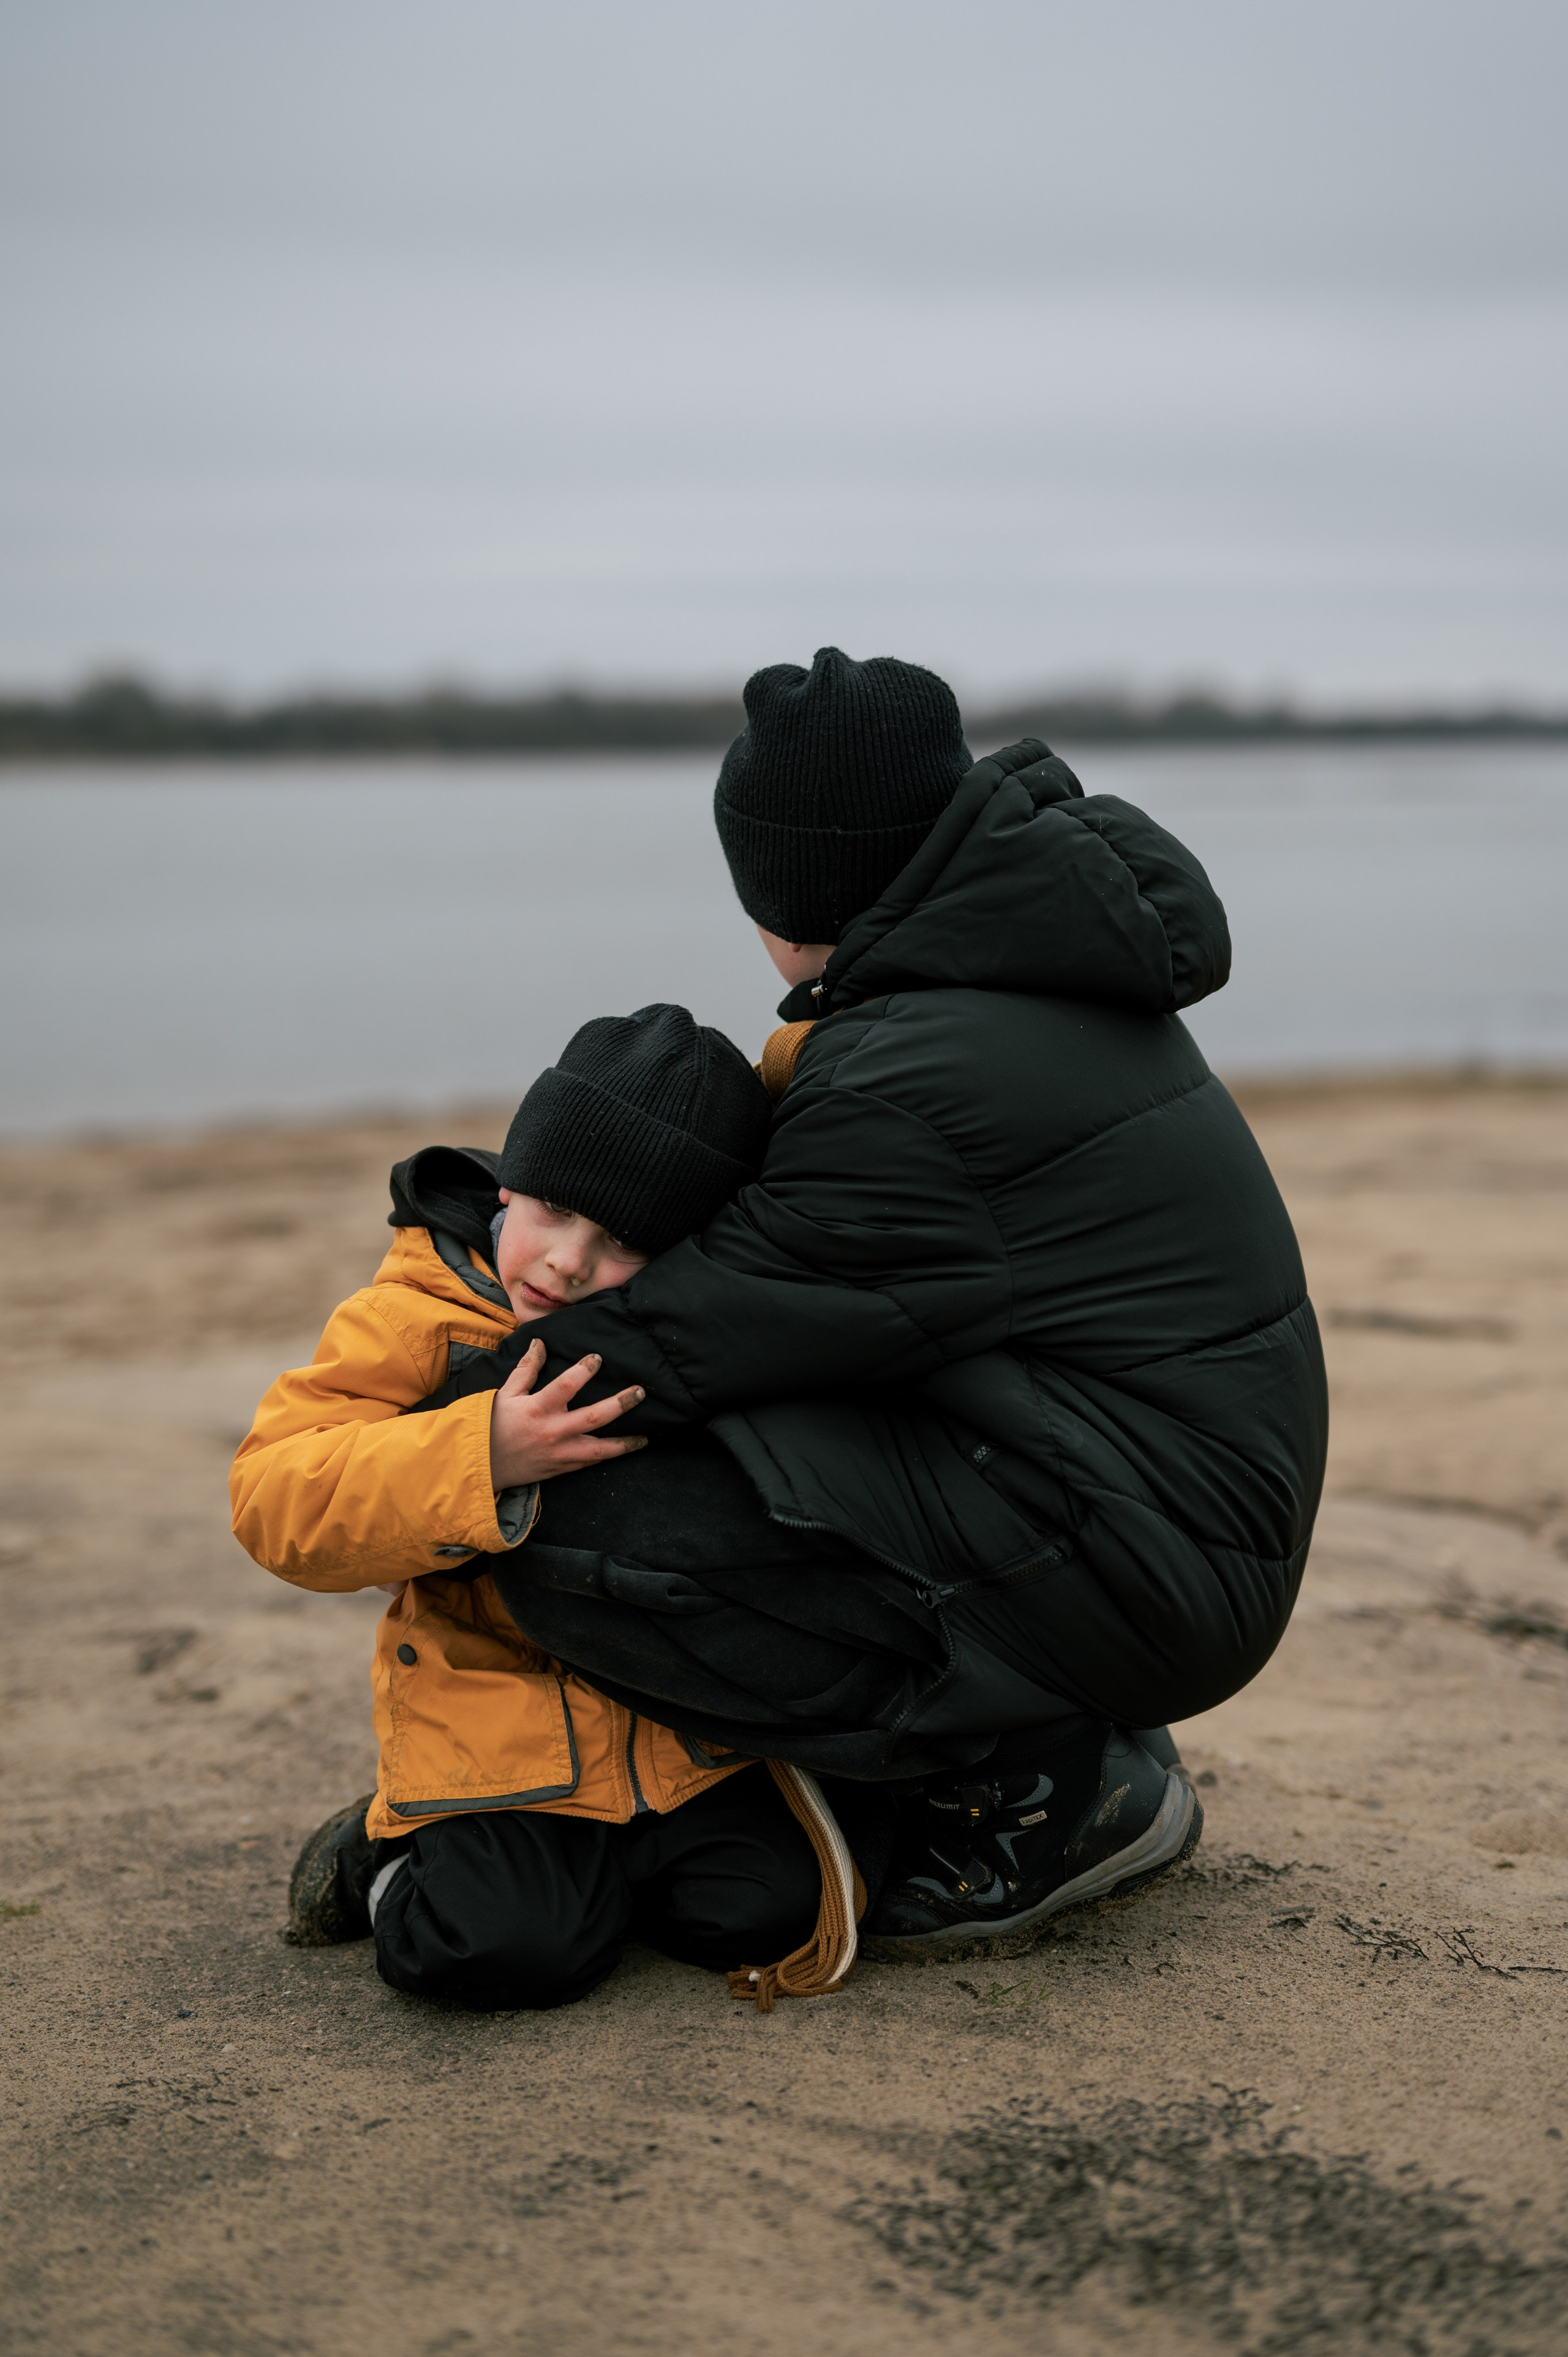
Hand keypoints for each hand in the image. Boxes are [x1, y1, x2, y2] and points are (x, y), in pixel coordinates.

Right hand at [487, 1341, 646, 1488]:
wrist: (479, 1464)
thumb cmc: (492, 1425)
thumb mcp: (506, 1393)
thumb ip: (526, 1369)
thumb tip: (540, 1342)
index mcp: (538, 1408)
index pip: (567, 1385)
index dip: (585, 1369)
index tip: (597, 1358)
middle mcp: (553, 1431)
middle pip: (595, 1417)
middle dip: (621, 1404)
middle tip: (640, 1392)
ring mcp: (559, 1454)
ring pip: (600, 1450)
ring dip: (624, 1444)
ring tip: (645, 1438)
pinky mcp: (560, 1469)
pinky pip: (588, 1464)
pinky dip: (605, 1457)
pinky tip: (620, 1451)